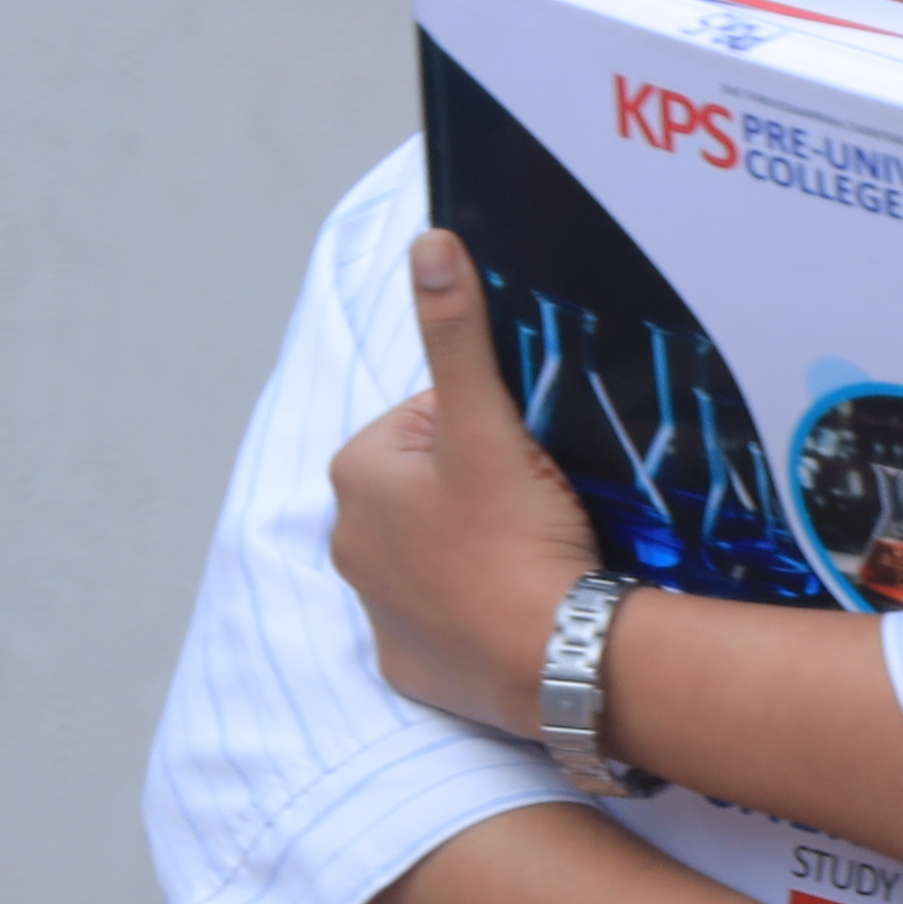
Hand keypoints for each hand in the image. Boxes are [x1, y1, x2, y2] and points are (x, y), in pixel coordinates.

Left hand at [330, 232, 604, 740]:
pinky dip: (483, 608)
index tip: (537, 455)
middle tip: (548, 504)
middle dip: (487, 485)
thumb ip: (459, 334)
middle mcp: (348, 539)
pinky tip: (525, 603)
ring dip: (484, 545)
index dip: (497, 427)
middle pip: (436, 483)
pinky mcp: (411, 661)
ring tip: (543, 555)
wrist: (553, 661)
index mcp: (357, 472)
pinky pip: (448, 617)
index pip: (435, 417)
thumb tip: (432, 241)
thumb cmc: (515, 540)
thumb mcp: (487, 425)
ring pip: (441, 549)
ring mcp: (378, 607)